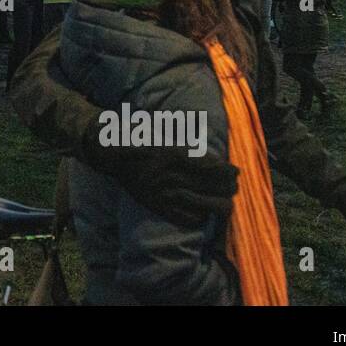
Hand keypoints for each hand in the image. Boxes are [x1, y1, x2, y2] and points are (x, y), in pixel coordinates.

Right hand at [84, 134, 238, 227]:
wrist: (110, 153)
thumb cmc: (138, 135)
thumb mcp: (163, 127)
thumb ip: (185, 132)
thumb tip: (207, 134)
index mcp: (174, 154)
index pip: (212, 167)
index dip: (228, 171)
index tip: (236, 171)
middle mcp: (171, 176)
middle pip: (213, 188)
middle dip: (229, 188)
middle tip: (234, 186)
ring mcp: (164, 193)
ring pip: (204, 206)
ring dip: (219, 204)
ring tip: (226, 201)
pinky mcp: (157, 206)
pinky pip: (186, 218)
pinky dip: (199, 217)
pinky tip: (204, 212)